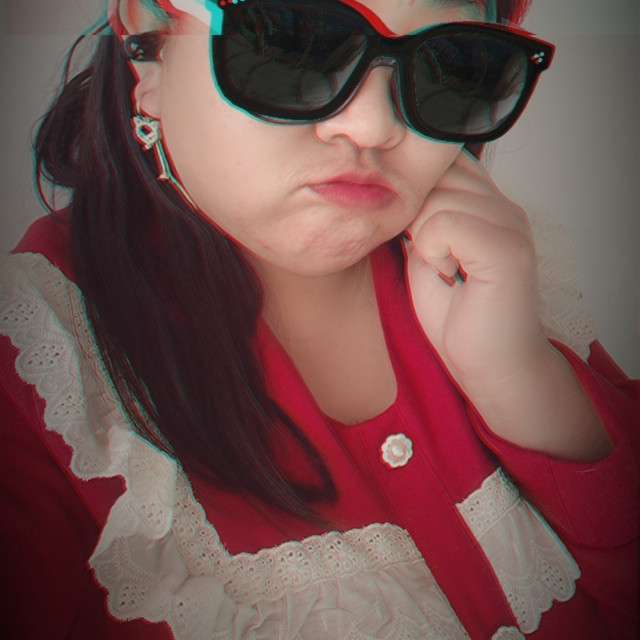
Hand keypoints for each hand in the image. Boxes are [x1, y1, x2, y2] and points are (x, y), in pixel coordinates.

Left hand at [405, 148, 546, 387]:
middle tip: (429, 256)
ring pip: (436, 198)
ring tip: (444, 269)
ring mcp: (510, 224)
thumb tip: (393, 187)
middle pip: (434, 173)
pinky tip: (448, 274)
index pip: (442, 159)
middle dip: (413, 215)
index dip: (413, 188)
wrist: (487, 365)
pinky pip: (446, 224)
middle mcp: (503, 206)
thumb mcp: (426, 254)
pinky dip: (433, 251)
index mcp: (485, 204)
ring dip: (423, 239)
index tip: (410, 230)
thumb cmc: (456, 316)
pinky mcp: (508, 250)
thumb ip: (420, 217)